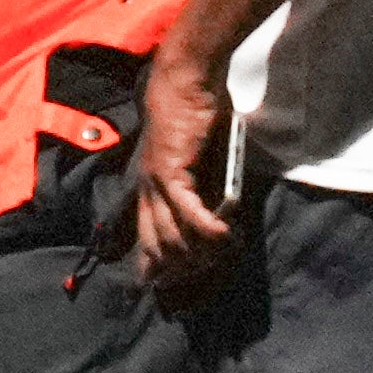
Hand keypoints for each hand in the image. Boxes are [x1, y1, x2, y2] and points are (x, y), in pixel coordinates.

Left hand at [128, 50, 234, 290]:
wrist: (186, 83)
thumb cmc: (194, 117)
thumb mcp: (198, 159)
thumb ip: (203, 186)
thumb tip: (220, 213)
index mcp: (148, 189)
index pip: (145, 239)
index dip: (153, 267)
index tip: (163, 289)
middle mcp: (146, 190)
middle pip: (158, 247)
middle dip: (183, 270)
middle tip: (209, 275)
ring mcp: (156, 183)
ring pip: (174, 236)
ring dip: (202, 253)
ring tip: (226, 255)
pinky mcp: (172, 173)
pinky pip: (189, 214)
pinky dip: (209, 230)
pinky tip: (226, 238)